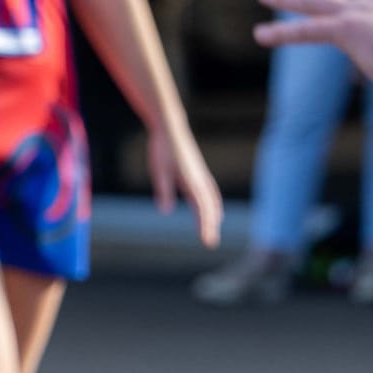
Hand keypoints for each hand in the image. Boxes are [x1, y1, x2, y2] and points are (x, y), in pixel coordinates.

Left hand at [146, 122, 222, 248]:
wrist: (170, 128)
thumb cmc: (162, 149)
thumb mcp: (159, 170)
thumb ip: (164, 190)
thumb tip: (166, 211)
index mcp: (192, 181)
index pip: (202, 209)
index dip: (205, 226)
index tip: (207, 241)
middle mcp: (200, 180)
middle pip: (210, 207)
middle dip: (211, 225)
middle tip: (210, 243)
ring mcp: (201, 175)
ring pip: (212, 199)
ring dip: (214, 214)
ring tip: (214, 228)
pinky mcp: (198, 172)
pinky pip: (210, 191)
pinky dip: (213, 202)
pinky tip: (211, 206)